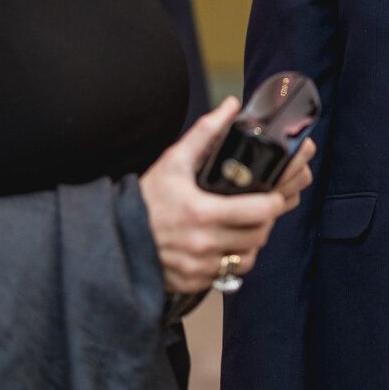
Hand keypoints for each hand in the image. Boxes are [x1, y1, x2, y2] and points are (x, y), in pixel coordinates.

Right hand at [139, 97, 312, 293]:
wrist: (115, 236)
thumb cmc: (146, 199)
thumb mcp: (174, 161)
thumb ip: (205, 132)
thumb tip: (230, 107)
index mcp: (202, 212)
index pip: (259, 212)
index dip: (273, 203)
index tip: (272, 195)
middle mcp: (202, 244)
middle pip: (258, 237)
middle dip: (264, 222)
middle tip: (259, 210)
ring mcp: (198, 267)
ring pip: (246, 260)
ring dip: (250, 245)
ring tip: (241, 229)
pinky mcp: (192, 282)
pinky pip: (225, 275)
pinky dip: (228, 262)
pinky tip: (220, 246)